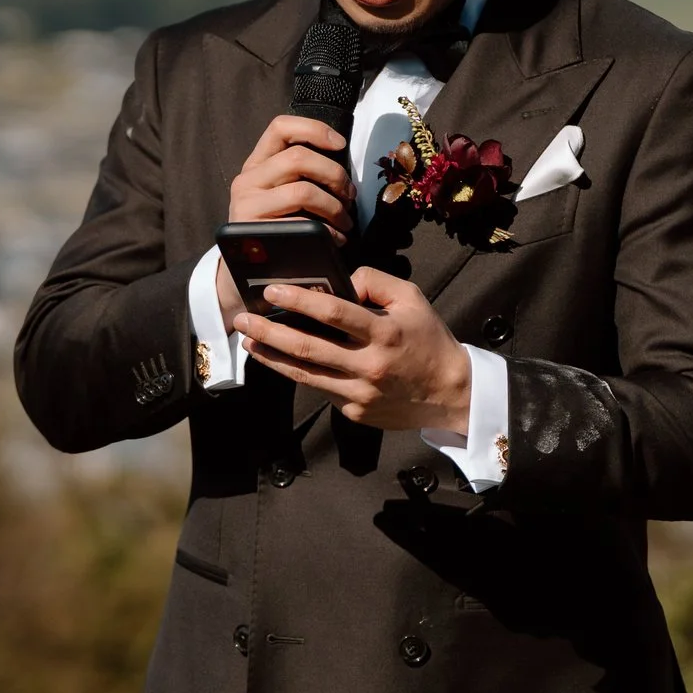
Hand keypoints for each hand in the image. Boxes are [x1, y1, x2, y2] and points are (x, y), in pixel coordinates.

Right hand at [216, 114, 354, 322]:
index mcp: (256, 164)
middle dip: (335, 175)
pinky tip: (336, 240)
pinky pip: (301, 224)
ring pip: (303, 190)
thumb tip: (342, 166)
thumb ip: (301, 176)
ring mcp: (247, 206)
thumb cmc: (276, 232)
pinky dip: (328, 231)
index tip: (340, 144)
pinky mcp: (254, 233)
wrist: (243, 276)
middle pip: (299, 158)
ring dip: (335, 206)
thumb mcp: (280, 197)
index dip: (314, 129)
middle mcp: (246, 180)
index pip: (281, 128)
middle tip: (350, 197)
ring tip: (346, 222)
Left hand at [231, 268, 471, 433]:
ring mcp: (360, 392)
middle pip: (307, 347)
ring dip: (271, 357)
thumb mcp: (411, 299)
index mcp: (384, 333)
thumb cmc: (428, 339)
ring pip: (304, 374)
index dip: (298, 300)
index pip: (333, 313)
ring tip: (249, 342)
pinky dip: (298, 373)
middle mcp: (369, 365)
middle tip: (242, 319)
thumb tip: (340, 281)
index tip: (271, 291)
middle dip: (268, 331)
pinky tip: (280, 360)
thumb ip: (375, 281)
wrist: (451, 393)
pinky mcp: (355, 411)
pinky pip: (320, 389)